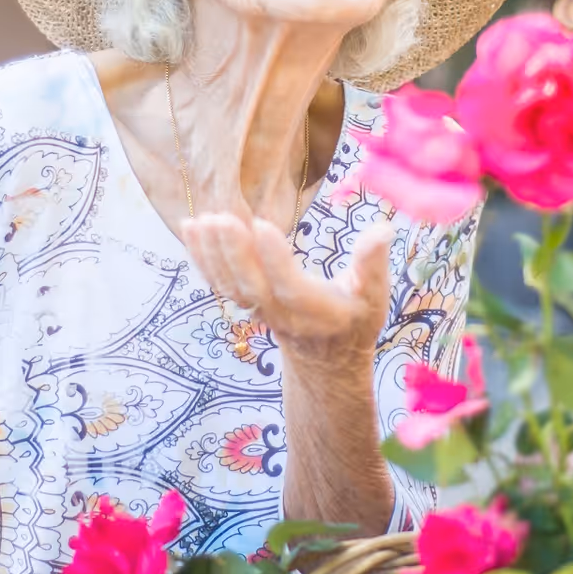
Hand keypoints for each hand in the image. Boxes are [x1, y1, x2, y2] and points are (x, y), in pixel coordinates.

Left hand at [182, 216, 391, 366]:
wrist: (326, 355)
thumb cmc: (355, 316)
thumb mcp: (374, 295)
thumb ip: (373, 263)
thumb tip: (381, 229)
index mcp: (318, 311)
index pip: (290, 287)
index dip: (274, 259)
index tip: (261, 223)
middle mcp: (283, 314)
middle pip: (252, 287)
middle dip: (234, 254)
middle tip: (221, 219)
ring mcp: (259, 311)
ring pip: (229, 286)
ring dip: (212, 254)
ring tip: (201, 220)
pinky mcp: (244, 304)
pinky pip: (218, 283)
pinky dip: (201, 258)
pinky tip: (191, 228)